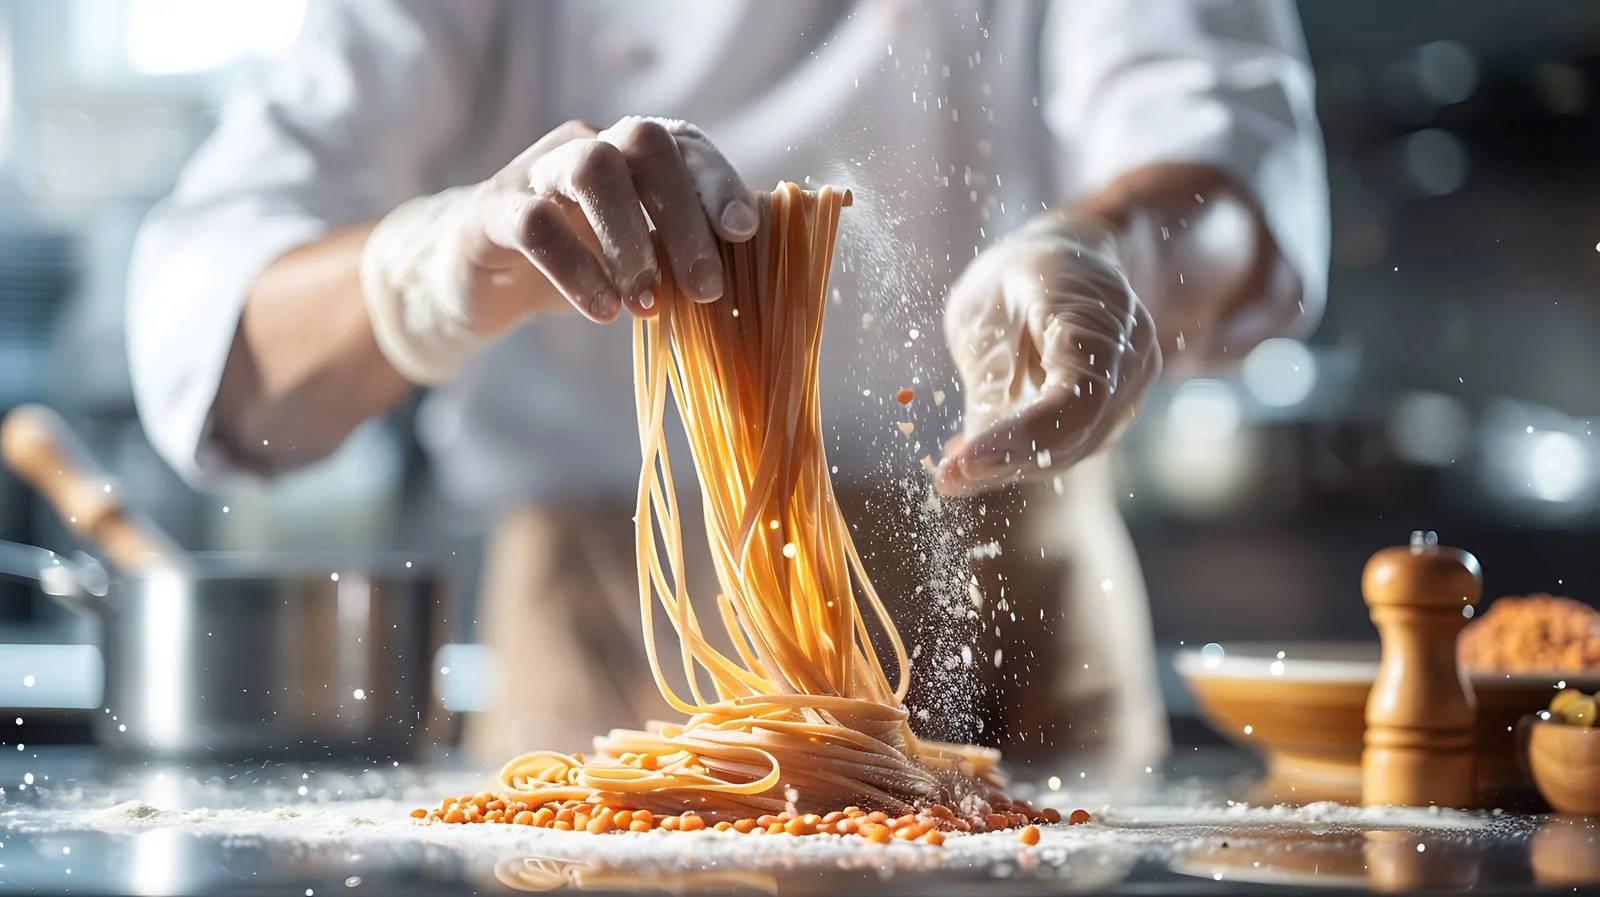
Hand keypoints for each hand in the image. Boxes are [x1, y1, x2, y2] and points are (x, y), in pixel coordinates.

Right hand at [361, 116, 756, 383]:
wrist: (477, 281)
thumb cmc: (578, 266)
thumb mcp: (639, 258)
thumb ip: (681, 253)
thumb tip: (747, 275)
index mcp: (629, 154)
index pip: (684, 145)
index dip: (718, 183)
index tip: (744, 232)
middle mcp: (586, 146)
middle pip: (643, 144)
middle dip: (684, 215)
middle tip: (705, 288)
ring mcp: (534, 173)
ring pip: (591, 168)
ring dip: (631, 240)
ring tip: (648, 305)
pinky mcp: (491, 212)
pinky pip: (535, 222)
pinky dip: (577, 269)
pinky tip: (602, 310)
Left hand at [935, 215, 1160, 497]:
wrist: (1071, 257)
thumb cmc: (1021, 273)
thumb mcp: (986, 305)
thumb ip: (989, 373)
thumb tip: (973, 448)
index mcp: (1102, 322)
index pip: (1075, 403)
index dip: (1022, 440)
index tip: (965, 461)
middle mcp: (1131, 363)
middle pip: (1074, 437)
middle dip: (1007, 463)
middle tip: (947, 478)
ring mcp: (1127, 392)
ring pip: (1070, 451)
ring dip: (1010, 467)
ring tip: (953, 473)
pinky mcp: (1108, 413)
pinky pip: (1064, 445)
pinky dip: (1018, 457)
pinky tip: (972, 460)